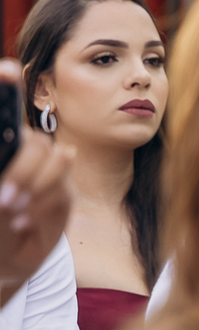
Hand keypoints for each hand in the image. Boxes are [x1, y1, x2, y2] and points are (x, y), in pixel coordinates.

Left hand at [0, 65, 73, 295]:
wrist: (4, 259)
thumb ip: (6, 173)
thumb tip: (53, 156)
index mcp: (4, 149)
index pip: (6, 110)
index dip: (7, 85)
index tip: (6, 70)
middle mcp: (20, 151)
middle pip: (33, 141)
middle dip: (22, 171)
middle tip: (4, 200)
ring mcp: (44, 168)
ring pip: (52, 159)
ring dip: (34, 189)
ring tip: (13, 215)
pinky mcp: (61, 189)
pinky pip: (61, 185)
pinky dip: (42, 204)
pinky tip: (24, 222)